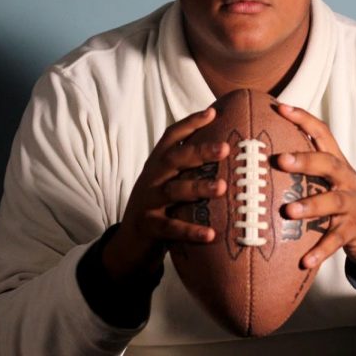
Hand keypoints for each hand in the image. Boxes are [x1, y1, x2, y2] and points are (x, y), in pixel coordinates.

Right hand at [102, 107, 228, 279]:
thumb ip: (189, 166)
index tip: (212, 112)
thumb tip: (226, 148)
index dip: (190, 123)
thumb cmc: (160, 206)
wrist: (129, 242)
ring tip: (222, 187)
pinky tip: (210, 234)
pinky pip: (171, 228)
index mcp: (157, 164)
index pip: (171, 137)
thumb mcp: (169, 181)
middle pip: (174, 159)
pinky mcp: (148, 227)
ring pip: (173, 191)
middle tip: (225, 148)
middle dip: (199, 151)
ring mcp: (148, 202)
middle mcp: (152, 178)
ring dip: (198, 188)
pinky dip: (190, 231)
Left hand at [275, 104, 355, 283]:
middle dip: (305, 159)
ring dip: (310, 205)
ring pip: (333, 201)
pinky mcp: (354, 231)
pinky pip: (336, 240)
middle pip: (329, 163)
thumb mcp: (328, 181)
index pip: (322, 133)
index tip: (279, 107)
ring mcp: (353, 205)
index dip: (303, 118)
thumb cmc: (341, 202)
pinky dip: (320, 250)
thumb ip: (305, 166)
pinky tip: (303, 261)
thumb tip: (261, 150)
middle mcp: (346, 180)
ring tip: (287, 211)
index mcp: (337, 163)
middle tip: (279, 159)